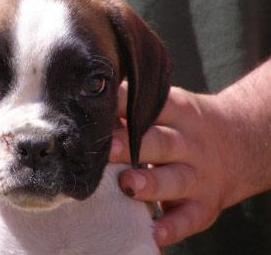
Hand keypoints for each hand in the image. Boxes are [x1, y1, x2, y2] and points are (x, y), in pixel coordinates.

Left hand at [110, 83, 237, 245]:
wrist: (243, 141)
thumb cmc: (187, 125)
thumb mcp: (171, 109)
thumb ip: (136, 112)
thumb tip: (93, 113)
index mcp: (179, 112)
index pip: (152, 105)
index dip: (127, 105)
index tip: (102, 107)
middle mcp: (190, 143)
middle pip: (161, 143)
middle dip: (132, 145)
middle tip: (108, 148)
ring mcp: (199, 175)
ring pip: (175, 180)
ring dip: (150, 183)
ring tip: (127, 184)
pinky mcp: (205, 205)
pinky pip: (189, 218)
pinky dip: (172, 226)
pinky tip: (154, 232)